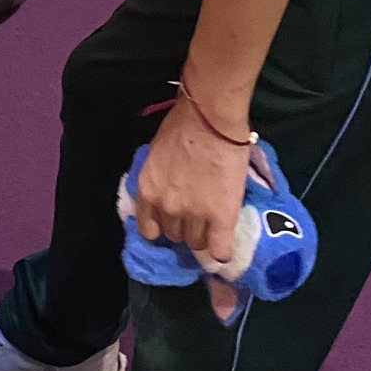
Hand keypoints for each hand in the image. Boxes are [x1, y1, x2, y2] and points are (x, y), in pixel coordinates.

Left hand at [135, 104, 249, 262]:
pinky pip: (219, 250)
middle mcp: (166, 208)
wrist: (210, 119)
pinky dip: (221, 252)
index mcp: (147, 191)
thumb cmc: (182, 126)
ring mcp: (194, 215)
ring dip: (203, 236)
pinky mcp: (221, 217)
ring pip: (196, 243)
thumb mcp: (157, 155)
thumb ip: (159, 180)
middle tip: (196, 214)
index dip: (161, 228)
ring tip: (212, 223)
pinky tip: (223, 247)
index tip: (170, 223)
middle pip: (174, 236)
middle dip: (184, 228)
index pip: (148, 230)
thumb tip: (167, 190)